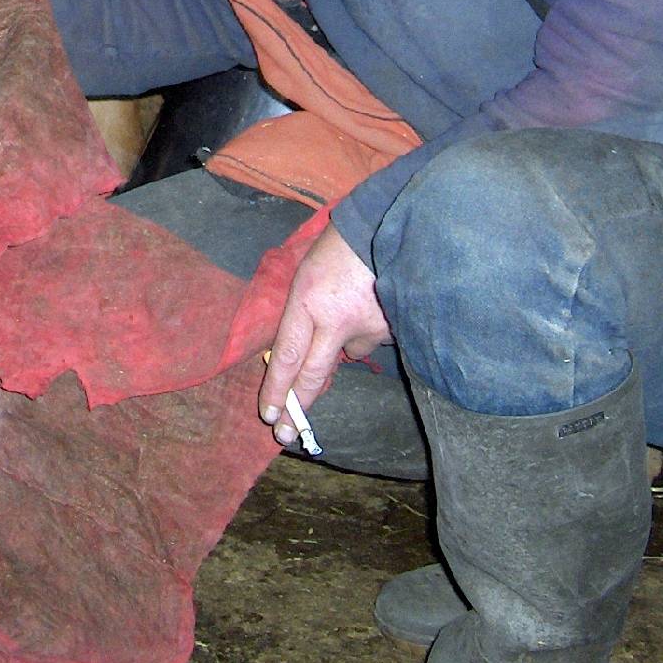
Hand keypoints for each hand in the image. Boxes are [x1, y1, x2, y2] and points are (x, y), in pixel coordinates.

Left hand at [258, 225, 391, 448]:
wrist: (390, 227)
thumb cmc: (339, 248)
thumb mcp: (307, 275)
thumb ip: (303, 315)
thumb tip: (299, 355)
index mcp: (307, 302)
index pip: (287, 356)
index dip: (276, 390)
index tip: (268, 416)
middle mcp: (336, 321)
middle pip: (312, 375)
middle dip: (297, 407)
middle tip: (285, 435)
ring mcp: (368, 328)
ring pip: (348, 353)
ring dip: (344, 341)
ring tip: (352, 303)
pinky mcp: (393, 330)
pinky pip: (373, 340)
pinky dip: (368, 328)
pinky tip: (372, 303)